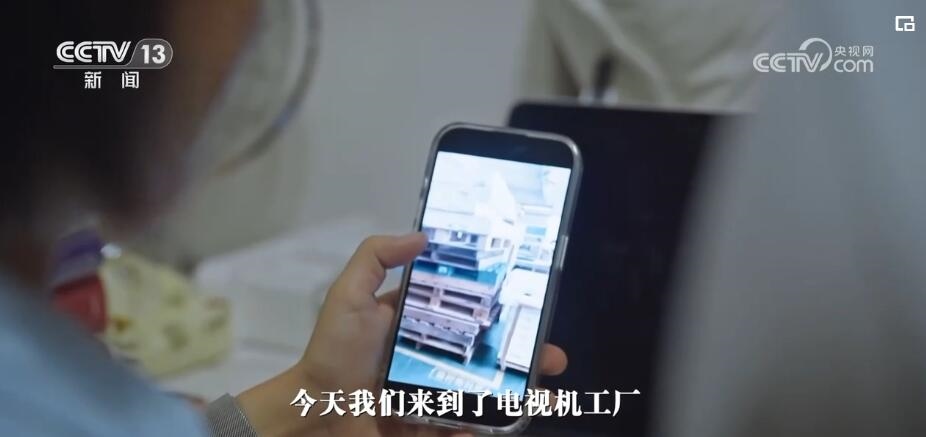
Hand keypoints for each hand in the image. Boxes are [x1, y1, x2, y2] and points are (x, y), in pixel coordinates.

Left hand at [238, 233, 567, 436]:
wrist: (313, 416)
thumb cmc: (333, 356)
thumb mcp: (348, 297)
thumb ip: (376, 258)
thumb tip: (422, 235)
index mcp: (418, 324)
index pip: (467, 312)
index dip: (501, 309)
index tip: (531, 305)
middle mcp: (431, 358)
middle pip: (487, 356)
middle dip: (524, 356)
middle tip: (552, 357)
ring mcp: (433, 396)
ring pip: (486, 394)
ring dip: (520, 396)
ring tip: (548, 398)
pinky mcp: (430, 428)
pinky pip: (465, 428)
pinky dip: (488, 428)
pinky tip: (512, 422)